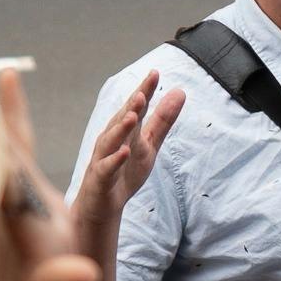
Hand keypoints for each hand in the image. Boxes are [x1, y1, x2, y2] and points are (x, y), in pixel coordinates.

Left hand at [0, 70, 103, 280]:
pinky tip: (16, 139)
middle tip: (2, 71)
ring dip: (14, 127)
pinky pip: (24, 185)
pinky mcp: (31, 240)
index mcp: (17, 233)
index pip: (5, 169)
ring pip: (14, 168)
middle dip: (6, 114)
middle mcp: (14, 225)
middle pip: (5, 159)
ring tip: (7, 84)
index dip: (2, 126)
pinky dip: (21, 153)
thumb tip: (79, 268)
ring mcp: (21, 230)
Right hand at [67, 69, 186, 249]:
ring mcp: (103, 158)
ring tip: (133, 115)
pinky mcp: (99, 179)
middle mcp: (111, 140)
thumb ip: (163, 120)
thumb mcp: (149, 145)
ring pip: (110, 140)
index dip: (144, 91)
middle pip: (121, 120)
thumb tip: (180, 91)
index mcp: (125, 131)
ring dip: (120, 128)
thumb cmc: (125, 171)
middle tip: (143, 92)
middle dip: (131, 106)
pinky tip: (124, 152)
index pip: (136, 107)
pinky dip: (114, 160)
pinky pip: (106, 168)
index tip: (155, 73)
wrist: (102, 207)